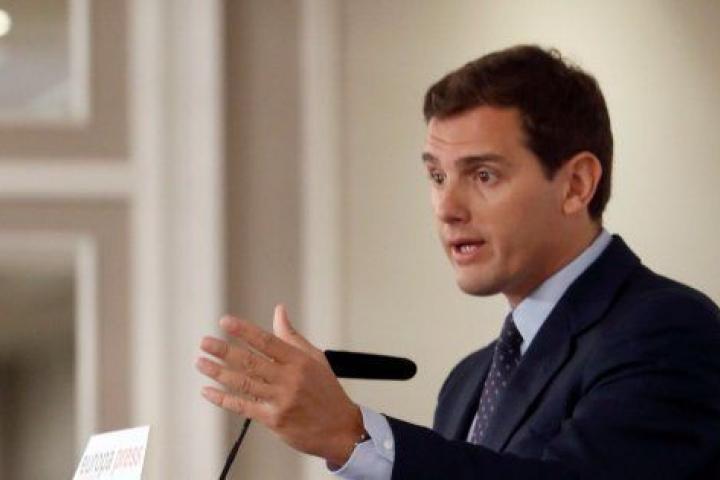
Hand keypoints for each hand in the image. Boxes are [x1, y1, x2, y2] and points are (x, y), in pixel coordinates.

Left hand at [196, 305, 364, 465]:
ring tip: (201, 362)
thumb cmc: (327, 392)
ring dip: (218, 372)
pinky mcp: (273, 419)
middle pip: (250, 361)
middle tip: (205, 342)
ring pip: (243, 383)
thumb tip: (279, 311)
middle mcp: (289, 379)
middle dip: (224, 350)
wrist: (341, 429)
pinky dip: (224, 399)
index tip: (225, 322)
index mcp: (299, 361)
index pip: (267, 341)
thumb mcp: (315, 359)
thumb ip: (292, 336)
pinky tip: (208, 391)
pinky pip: (243, 407)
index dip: (244, 331)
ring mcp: (281, 400)